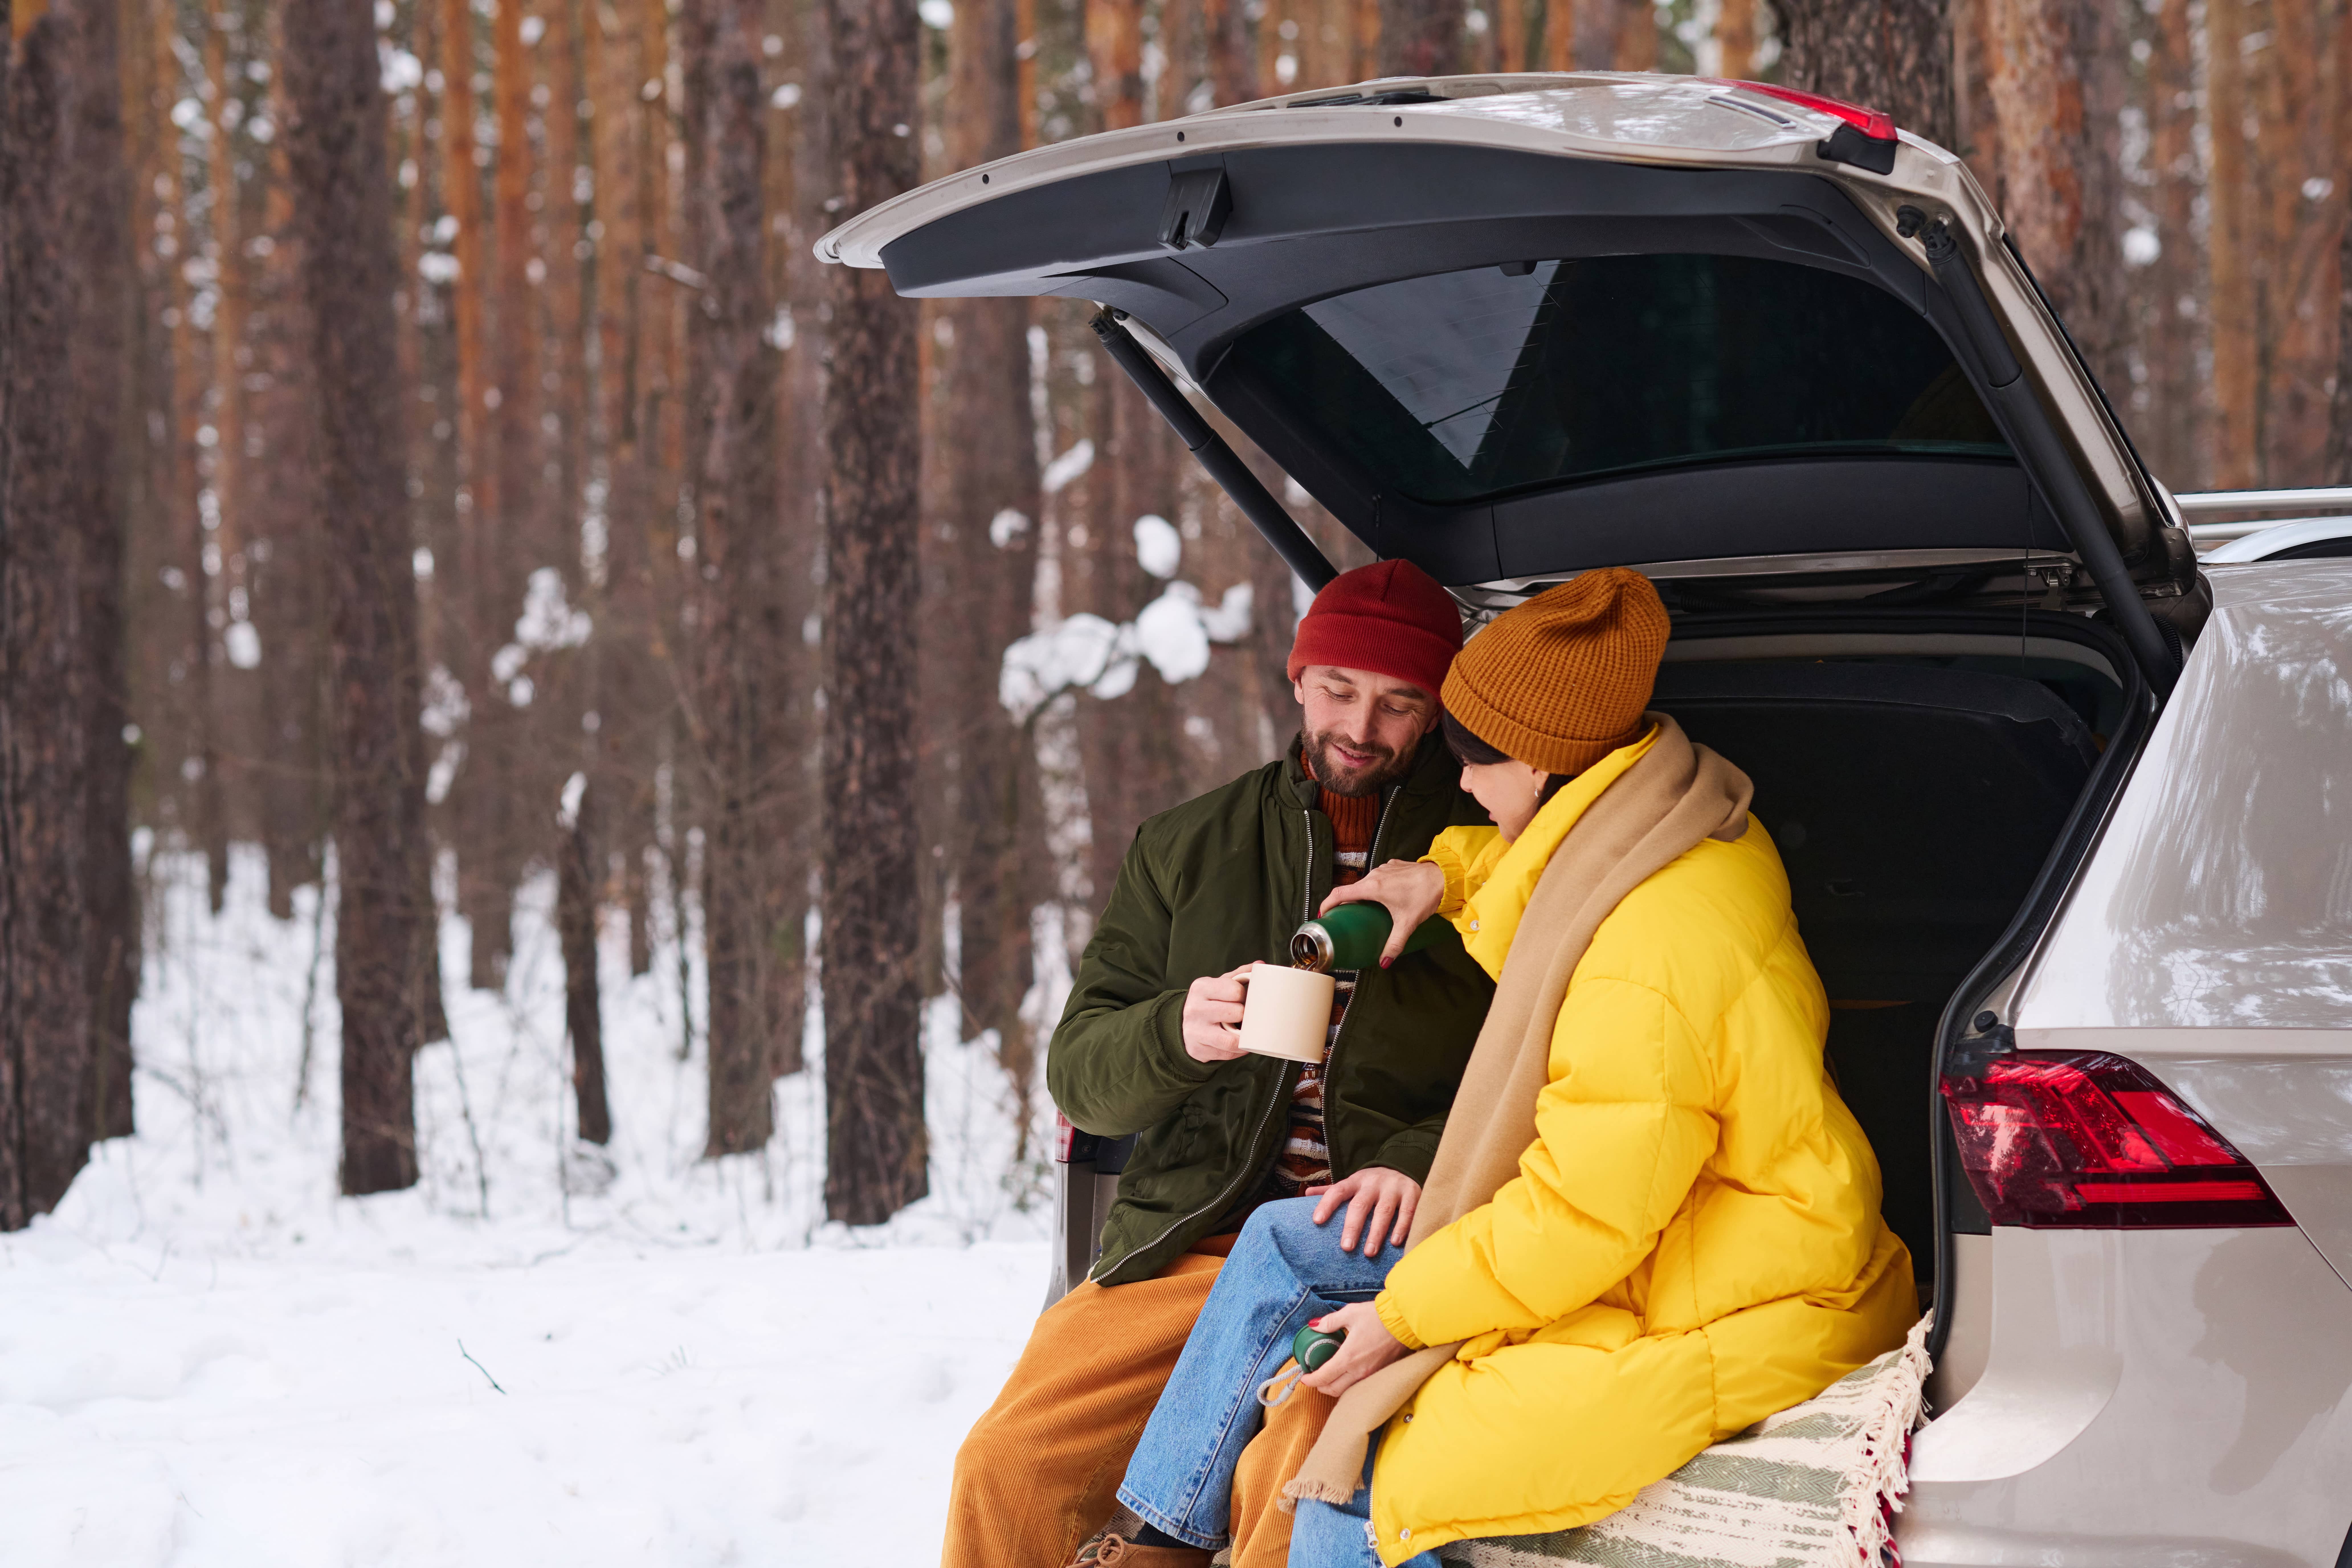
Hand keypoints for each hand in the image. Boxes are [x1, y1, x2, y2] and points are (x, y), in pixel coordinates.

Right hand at [1180, 964, 1254, 1062]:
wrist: (1184, 1024)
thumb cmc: (1208, 1002)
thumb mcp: (1219, 984)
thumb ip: (1239, 975)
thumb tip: (1261, 965)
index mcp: (1201, 987)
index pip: (1235, 990)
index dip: (1244, 996)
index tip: (1243, 999)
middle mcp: (1195, 1009)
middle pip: (1236, 1013)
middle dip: (1245, 1016)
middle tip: (1245, 1016)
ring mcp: (1195, 1031)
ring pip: (1232, 1040)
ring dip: (1245, 1037)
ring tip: (1247, 1032)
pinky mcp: (1198, 1050)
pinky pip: (1227, 1054)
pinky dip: (1238, 1050)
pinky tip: (1239, 1043)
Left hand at [1299, 1300, 1409, 1396]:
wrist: (1405, 1322)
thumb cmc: (1379, 1317)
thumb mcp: (1350, 1313)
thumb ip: (1330, 1322)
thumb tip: (1314, 1325)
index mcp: (1348, 1358)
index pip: (1323, 1377)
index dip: (1310, 1380)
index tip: (1304, 1377)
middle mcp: (1359, 1371)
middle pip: (1333, 1390)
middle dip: (1320, 1387)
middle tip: (1314, 1378)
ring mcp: (1371, 1375)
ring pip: (1347, 1391)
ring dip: (1335, 1387)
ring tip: (1329, 1377)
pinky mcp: (1381, 1373)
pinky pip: (1360, 1386)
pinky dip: (1350, 1384)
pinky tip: (1348, 1374)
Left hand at [1304, 1166, 1419, 1255]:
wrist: (1402, 1167)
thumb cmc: (1371, 1184)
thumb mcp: (1352, 1184)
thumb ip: (1331, 1191)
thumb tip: (1306, 1193)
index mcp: (1355, 1181)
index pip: (1337, 1191)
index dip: (1326, 1204)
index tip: (1316, 1221)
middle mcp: (1373, 1183)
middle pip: (1360, 1204)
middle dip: (1352, 1227)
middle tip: (1346, 1247)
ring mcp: (1393, 1187)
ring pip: (1383, 1211)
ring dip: (1376, 1233)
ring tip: (1369, 1252)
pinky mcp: (1412, 1193)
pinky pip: (1407, 1212)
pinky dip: (1402, 1227)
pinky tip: (1395, 1243)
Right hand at [1319, 859, 1446, 965]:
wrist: (1445, 877)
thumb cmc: (1425, 896)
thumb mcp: (1407, 924)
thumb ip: (1394, 943)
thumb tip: (1384, 962)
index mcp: (1372, 888)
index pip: (1340, 893)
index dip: (1328, 903)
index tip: (1323, 913)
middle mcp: (1375, 875)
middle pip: (1353, 888)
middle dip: (1348, 902)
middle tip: (1347, 916)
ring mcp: (1385, 868)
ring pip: (1368, 882)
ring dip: (1365, 893)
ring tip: (1368, 908)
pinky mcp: (1394, 866)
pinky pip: (1380, 876)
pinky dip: (1378, 886)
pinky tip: (1388, 896)